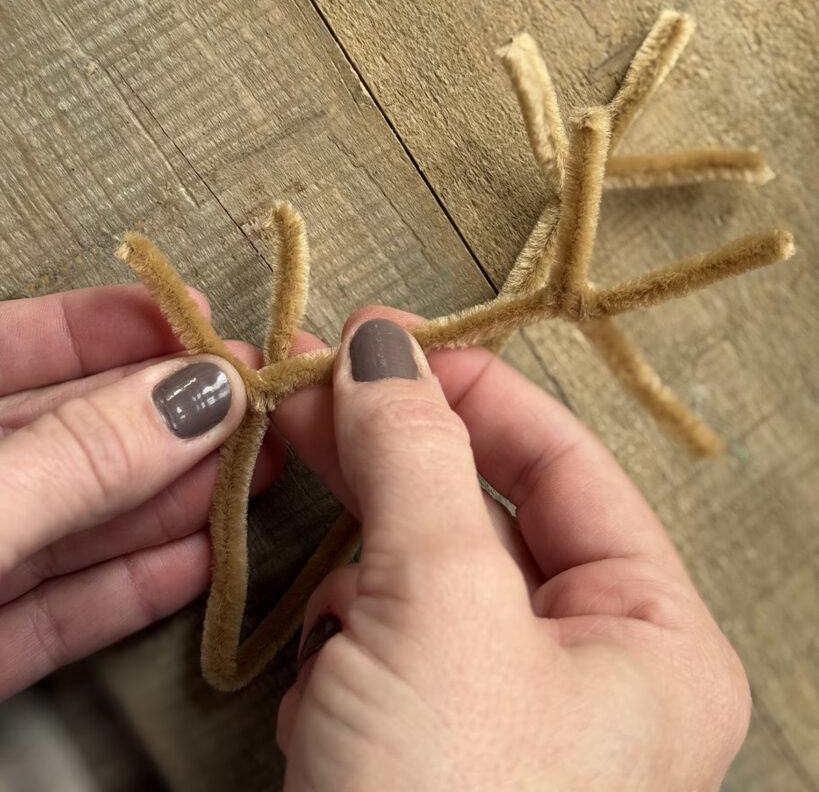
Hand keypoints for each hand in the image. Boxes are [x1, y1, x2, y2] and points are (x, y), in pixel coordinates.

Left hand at [0, 283, 272, 700]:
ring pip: (72, 524)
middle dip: (162, 417)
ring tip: (257, 473)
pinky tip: (198, 562)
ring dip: (167, 501)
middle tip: (253, 404)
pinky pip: (55, 612)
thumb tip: (197, 396)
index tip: (193, 315)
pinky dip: (128, 589)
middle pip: (61, 436)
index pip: (10, 347)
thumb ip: (79, 458)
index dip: (104, 324)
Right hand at [275, 309, 750, 791]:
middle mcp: (590, 671)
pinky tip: (317, 661)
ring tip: (303, 500)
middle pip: (488, 509)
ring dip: (360, 543)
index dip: (472, 390)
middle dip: (398, 450)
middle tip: (319, 388)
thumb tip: (385, 348)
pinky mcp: (427, 744)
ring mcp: (502, 710)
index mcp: (652, 639)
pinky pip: (384, 640)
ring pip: (425, 571)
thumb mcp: (441, 604)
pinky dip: (341, 628)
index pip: (564, 463)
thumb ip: (415, 459)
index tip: (385, 339)